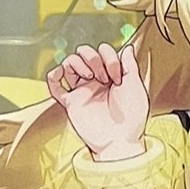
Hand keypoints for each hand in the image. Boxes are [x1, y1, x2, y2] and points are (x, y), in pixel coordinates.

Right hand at [47, 41, 149, 158]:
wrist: (120, 140)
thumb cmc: (132, 118)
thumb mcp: (136, 86)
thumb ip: (130, 65)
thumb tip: (127, 48)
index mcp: (112, 76)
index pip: (104, 52)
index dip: (110, 57)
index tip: (118, 76)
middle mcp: (96, 81)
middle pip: (84, 53)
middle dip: (92, 57)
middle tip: (103, 76)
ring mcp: (82, 91)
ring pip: (69, 63)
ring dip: (77, 63)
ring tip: (89, 77)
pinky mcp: (70, 102)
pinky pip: (54, 85)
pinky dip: (53, 75)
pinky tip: (60, 73)